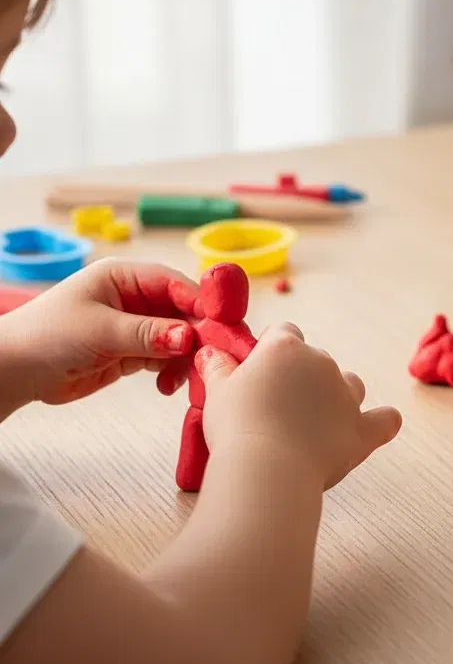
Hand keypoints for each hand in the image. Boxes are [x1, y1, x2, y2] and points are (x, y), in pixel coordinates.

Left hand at [0, 260, 198, 406]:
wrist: (14, 371)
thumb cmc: (45, 336)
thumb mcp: (100, 330)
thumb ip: (147, 333)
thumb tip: (189, 336)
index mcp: (125, 277)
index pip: (175, 284)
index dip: (201, 302)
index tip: (222, 323)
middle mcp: (135, 298)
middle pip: (183, 311)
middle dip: (198, 334)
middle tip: (209, 357)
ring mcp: (135, 326)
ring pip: (178, 337)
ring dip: (185, 357)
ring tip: (182, 378)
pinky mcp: (133, 352)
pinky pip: (165, 358)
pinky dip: (172, 372)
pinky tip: (167, 386)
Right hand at [196, 323, 401, 489]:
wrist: (266, 468)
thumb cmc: (236, 427)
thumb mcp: (217, 392)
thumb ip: (218, 367)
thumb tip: (211, 352)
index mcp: (286, 348)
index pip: (284, 333)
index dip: (271, 352)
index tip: (259, 374)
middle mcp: (322, 363)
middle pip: (316, 359)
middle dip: (301, 378)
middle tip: (277, 409)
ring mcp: (346, 395)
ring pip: (350, 384)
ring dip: (337, 396)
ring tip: (314, 421)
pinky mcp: (361, 429)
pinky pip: (384, 420)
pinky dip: (382, 422)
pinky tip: (380, 424)